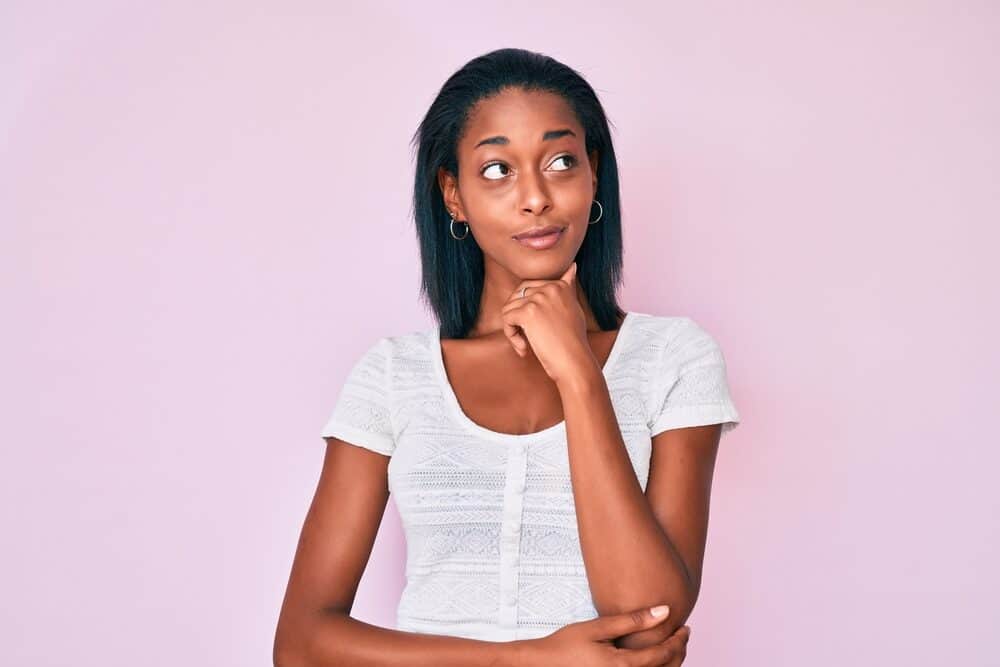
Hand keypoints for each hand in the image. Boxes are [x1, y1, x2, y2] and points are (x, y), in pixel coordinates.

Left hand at [500, 262, 591, 385]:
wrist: (574, 362)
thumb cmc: (573, 342)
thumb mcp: (574, 308)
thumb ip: (568, 288)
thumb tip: (573, 266)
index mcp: (560, 285)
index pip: (529, 289)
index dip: (527, 310)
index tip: (538, 330)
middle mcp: (550, 287)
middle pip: (516, 296)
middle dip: (516, 317)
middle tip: (526, 337)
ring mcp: (539, 298)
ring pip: (509, 308)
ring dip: (513, 329)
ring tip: (525, 345)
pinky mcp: (528, 312)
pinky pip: (506, 319)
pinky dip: (511, 336)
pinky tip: (524, 348)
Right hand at [518, 605, 685, 666]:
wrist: (542, 664)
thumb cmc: (566, 645)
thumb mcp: (598, 628)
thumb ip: (632, 621)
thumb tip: (664, 611)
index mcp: (624, 666)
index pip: (663, 655)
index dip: (678, 641)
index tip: (685, 627)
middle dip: (678, 653)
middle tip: (683, 635)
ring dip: (670, 664)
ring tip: (672, 646)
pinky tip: (653, 658)